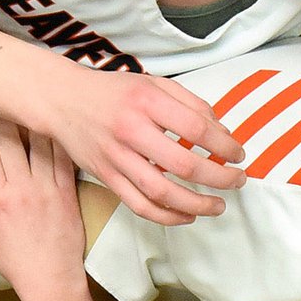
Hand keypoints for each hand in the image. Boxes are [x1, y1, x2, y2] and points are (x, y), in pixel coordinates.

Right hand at [0, 119, 84, 293]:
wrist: (53, 281)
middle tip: (2, 124)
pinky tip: (50, 138)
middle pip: (11, 138)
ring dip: (30, 128)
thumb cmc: (16, 263)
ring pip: (39, 140)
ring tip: (26, 126)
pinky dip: (56, 142)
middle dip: (3, 125)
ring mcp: (49, 188)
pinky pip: (63, 156)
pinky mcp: (69, 191)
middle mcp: (23, 188)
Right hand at [42, 69, 244, 226]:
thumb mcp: (153, 83)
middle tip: (237, 181)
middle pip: (184, 165)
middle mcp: (131, 130)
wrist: (62, 100)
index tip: (238, 154)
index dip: (224, 145)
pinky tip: (187, 216)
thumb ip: (190, 104)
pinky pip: (140, 205)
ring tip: (217, 206)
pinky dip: (167, 216)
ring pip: (162, 193)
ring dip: (196, 204)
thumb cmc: (112, 92)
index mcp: (147, 101)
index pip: (197, 129)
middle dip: (219, 178)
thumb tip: (221, 132)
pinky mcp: (107, 177)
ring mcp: (117, 158)